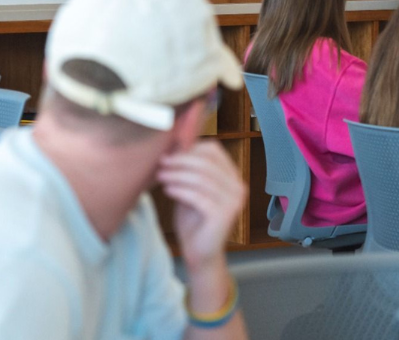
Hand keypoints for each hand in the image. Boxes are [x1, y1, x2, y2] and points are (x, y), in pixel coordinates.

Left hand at [157, 140, 246, 274]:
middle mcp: (238, 187)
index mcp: (233, 177)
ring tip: (160, 176)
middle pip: (207, 162)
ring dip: (177, 174)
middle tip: (161, 163)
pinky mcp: (223, 215)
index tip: (168, 153)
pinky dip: (180, 190)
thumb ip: (188, 171)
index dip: (190, 149)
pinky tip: (167, 191)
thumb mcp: (191, 190)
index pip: (214, 151)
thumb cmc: (194, 221)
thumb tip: (173, 142)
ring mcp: (233, 201)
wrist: (200, 254)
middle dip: (181, 160)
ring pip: (202, 178)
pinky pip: (198, 196)